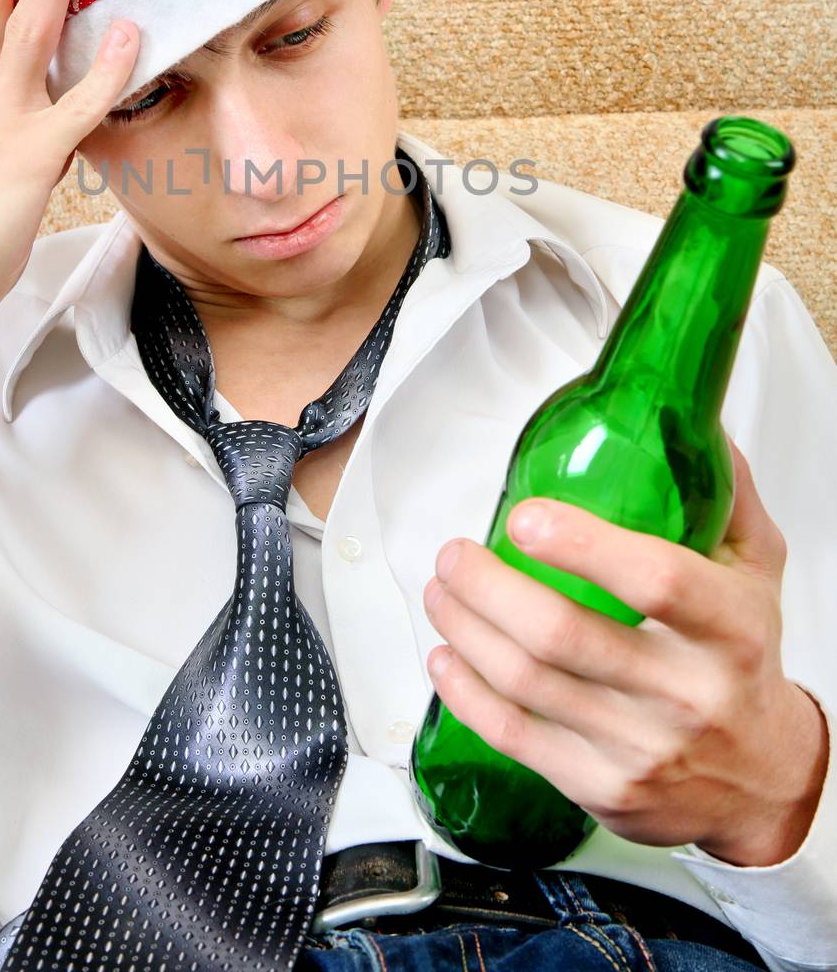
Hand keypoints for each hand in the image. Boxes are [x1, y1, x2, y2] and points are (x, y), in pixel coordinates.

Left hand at [423, 436, 829, 864]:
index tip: (525, 517)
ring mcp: (642, 748)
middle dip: (488, 586)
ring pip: (527, 683)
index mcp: (730, 628)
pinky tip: (446, 657)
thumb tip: (681, 416)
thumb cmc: (746, 661)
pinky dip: (466, 692)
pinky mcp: (602, 789)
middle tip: (455, 553)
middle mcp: (687, 693)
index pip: (657, 580)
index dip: (582, 546)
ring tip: (441, 590)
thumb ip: (722, 493)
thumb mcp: (757, 569)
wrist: (765, 784)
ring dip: (464, 629)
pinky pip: (514, 737)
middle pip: (564, 635)